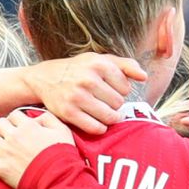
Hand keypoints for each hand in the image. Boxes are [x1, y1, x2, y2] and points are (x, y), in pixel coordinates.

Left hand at [0, 110, 76, 188]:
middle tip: (3, 129)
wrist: (59, 179)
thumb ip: (49, 118)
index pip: (15, 115)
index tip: (19, 124)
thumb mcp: (63, 131)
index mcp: (27, 126)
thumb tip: (37, 116)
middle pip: (0, 123)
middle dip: (1, 125)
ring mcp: (5, 153)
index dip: (17, 119)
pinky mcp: (1, 169)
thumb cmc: (63, 155)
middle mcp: (13, 137)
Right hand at [27, 54, 146, 134]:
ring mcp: (77, 97)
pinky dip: (99, 128)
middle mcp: (87, 79)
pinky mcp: (69, 113)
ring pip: (110, 117)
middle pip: (119, 104)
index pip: (126, 88)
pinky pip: (96, 128)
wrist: (45, 78)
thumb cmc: (78, 70)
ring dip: (109, 118)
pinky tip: (96, 121)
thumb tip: (144, 77)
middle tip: (103, 101)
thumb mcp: (100, 60)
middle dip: (114, 104)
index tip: (109, 89)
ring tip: (102, 111)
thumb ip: (125, 65)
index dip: (120, 90)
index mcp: (98, 64)